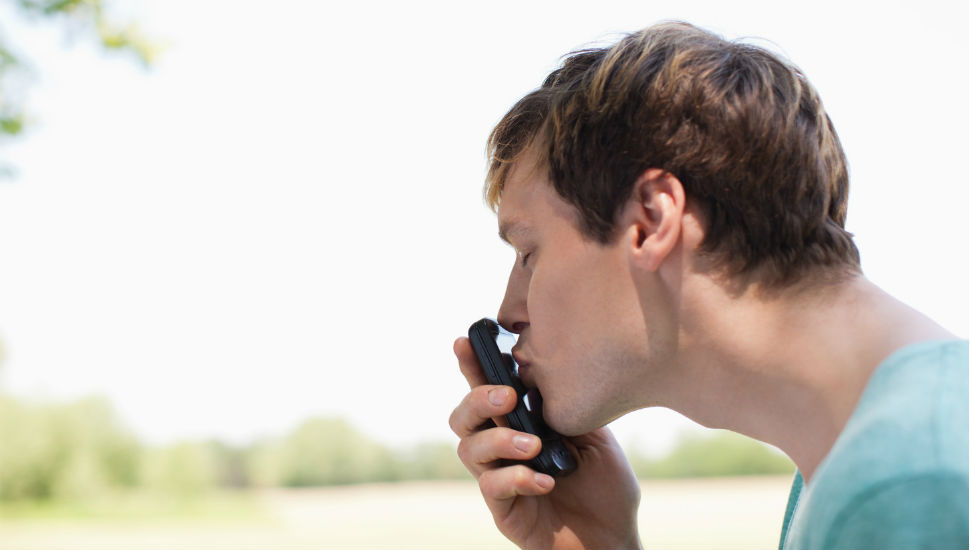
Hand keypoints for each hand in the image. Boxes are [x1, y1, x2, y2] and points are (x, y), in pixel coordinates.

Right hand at [449, 337, 642, 549]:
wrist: (615, 538)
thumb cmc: (604, 487)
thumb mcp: (593, 435)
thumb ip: (565, 407)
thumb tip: (541, 373)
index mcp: (520, 424)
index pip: (488, 390)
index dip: (472, 364)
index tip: (465, 340)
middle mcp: (503, 449)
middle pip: (463, 417)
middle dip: (477, 398)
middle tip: (507, 395)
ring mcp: (501, 480)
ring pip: (469, 449)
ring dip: (498, 439)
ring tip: (533, 445)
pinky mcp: (504, 511)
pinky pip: (492, 488)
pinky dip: (517, 478)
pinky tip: (545, 481)